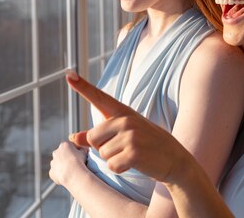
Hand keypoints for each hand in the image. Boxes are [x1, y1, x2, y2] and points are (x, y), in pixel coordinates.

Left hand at [49, 141, 87, 185]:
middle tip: (74, 163)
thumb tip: (82, 150)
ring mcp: (53, 162)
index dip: (75, 150)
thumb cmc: (79, 162)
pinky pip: (55, 173)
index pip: (69, 146)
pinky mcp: (51, 172)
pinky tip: (66, 177)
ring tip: (70, 171)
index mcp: (64, 145)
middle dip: (66, 157)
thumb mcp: (84, 153)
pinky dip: (59, 175)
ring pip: (57, 163)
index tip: (79, 156)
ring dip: (62, 166)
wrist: (73, 174)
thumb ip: (82, 150)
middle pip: (61, 154)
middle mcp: (56, 152)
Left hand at [65, 71, 193, 183]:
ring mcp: (131, 135)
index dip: (82, 86)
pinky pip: (112, 165)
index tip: (68, 74)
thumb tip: (72, 137)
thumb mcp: (122, 135)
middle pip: (93, 138)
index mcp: (122, 112)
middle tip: (124, 148)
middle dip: (103, 149)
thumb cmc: (145, 145)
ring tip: (132, 155)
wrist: (175, 159)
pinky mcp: (135, 153)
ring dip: (113, 159)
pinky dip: (120, 169)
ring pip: (102, 154)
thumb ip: (96, 136)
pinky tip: (134, 164)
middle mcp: (125, 120)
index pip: (98, 97)